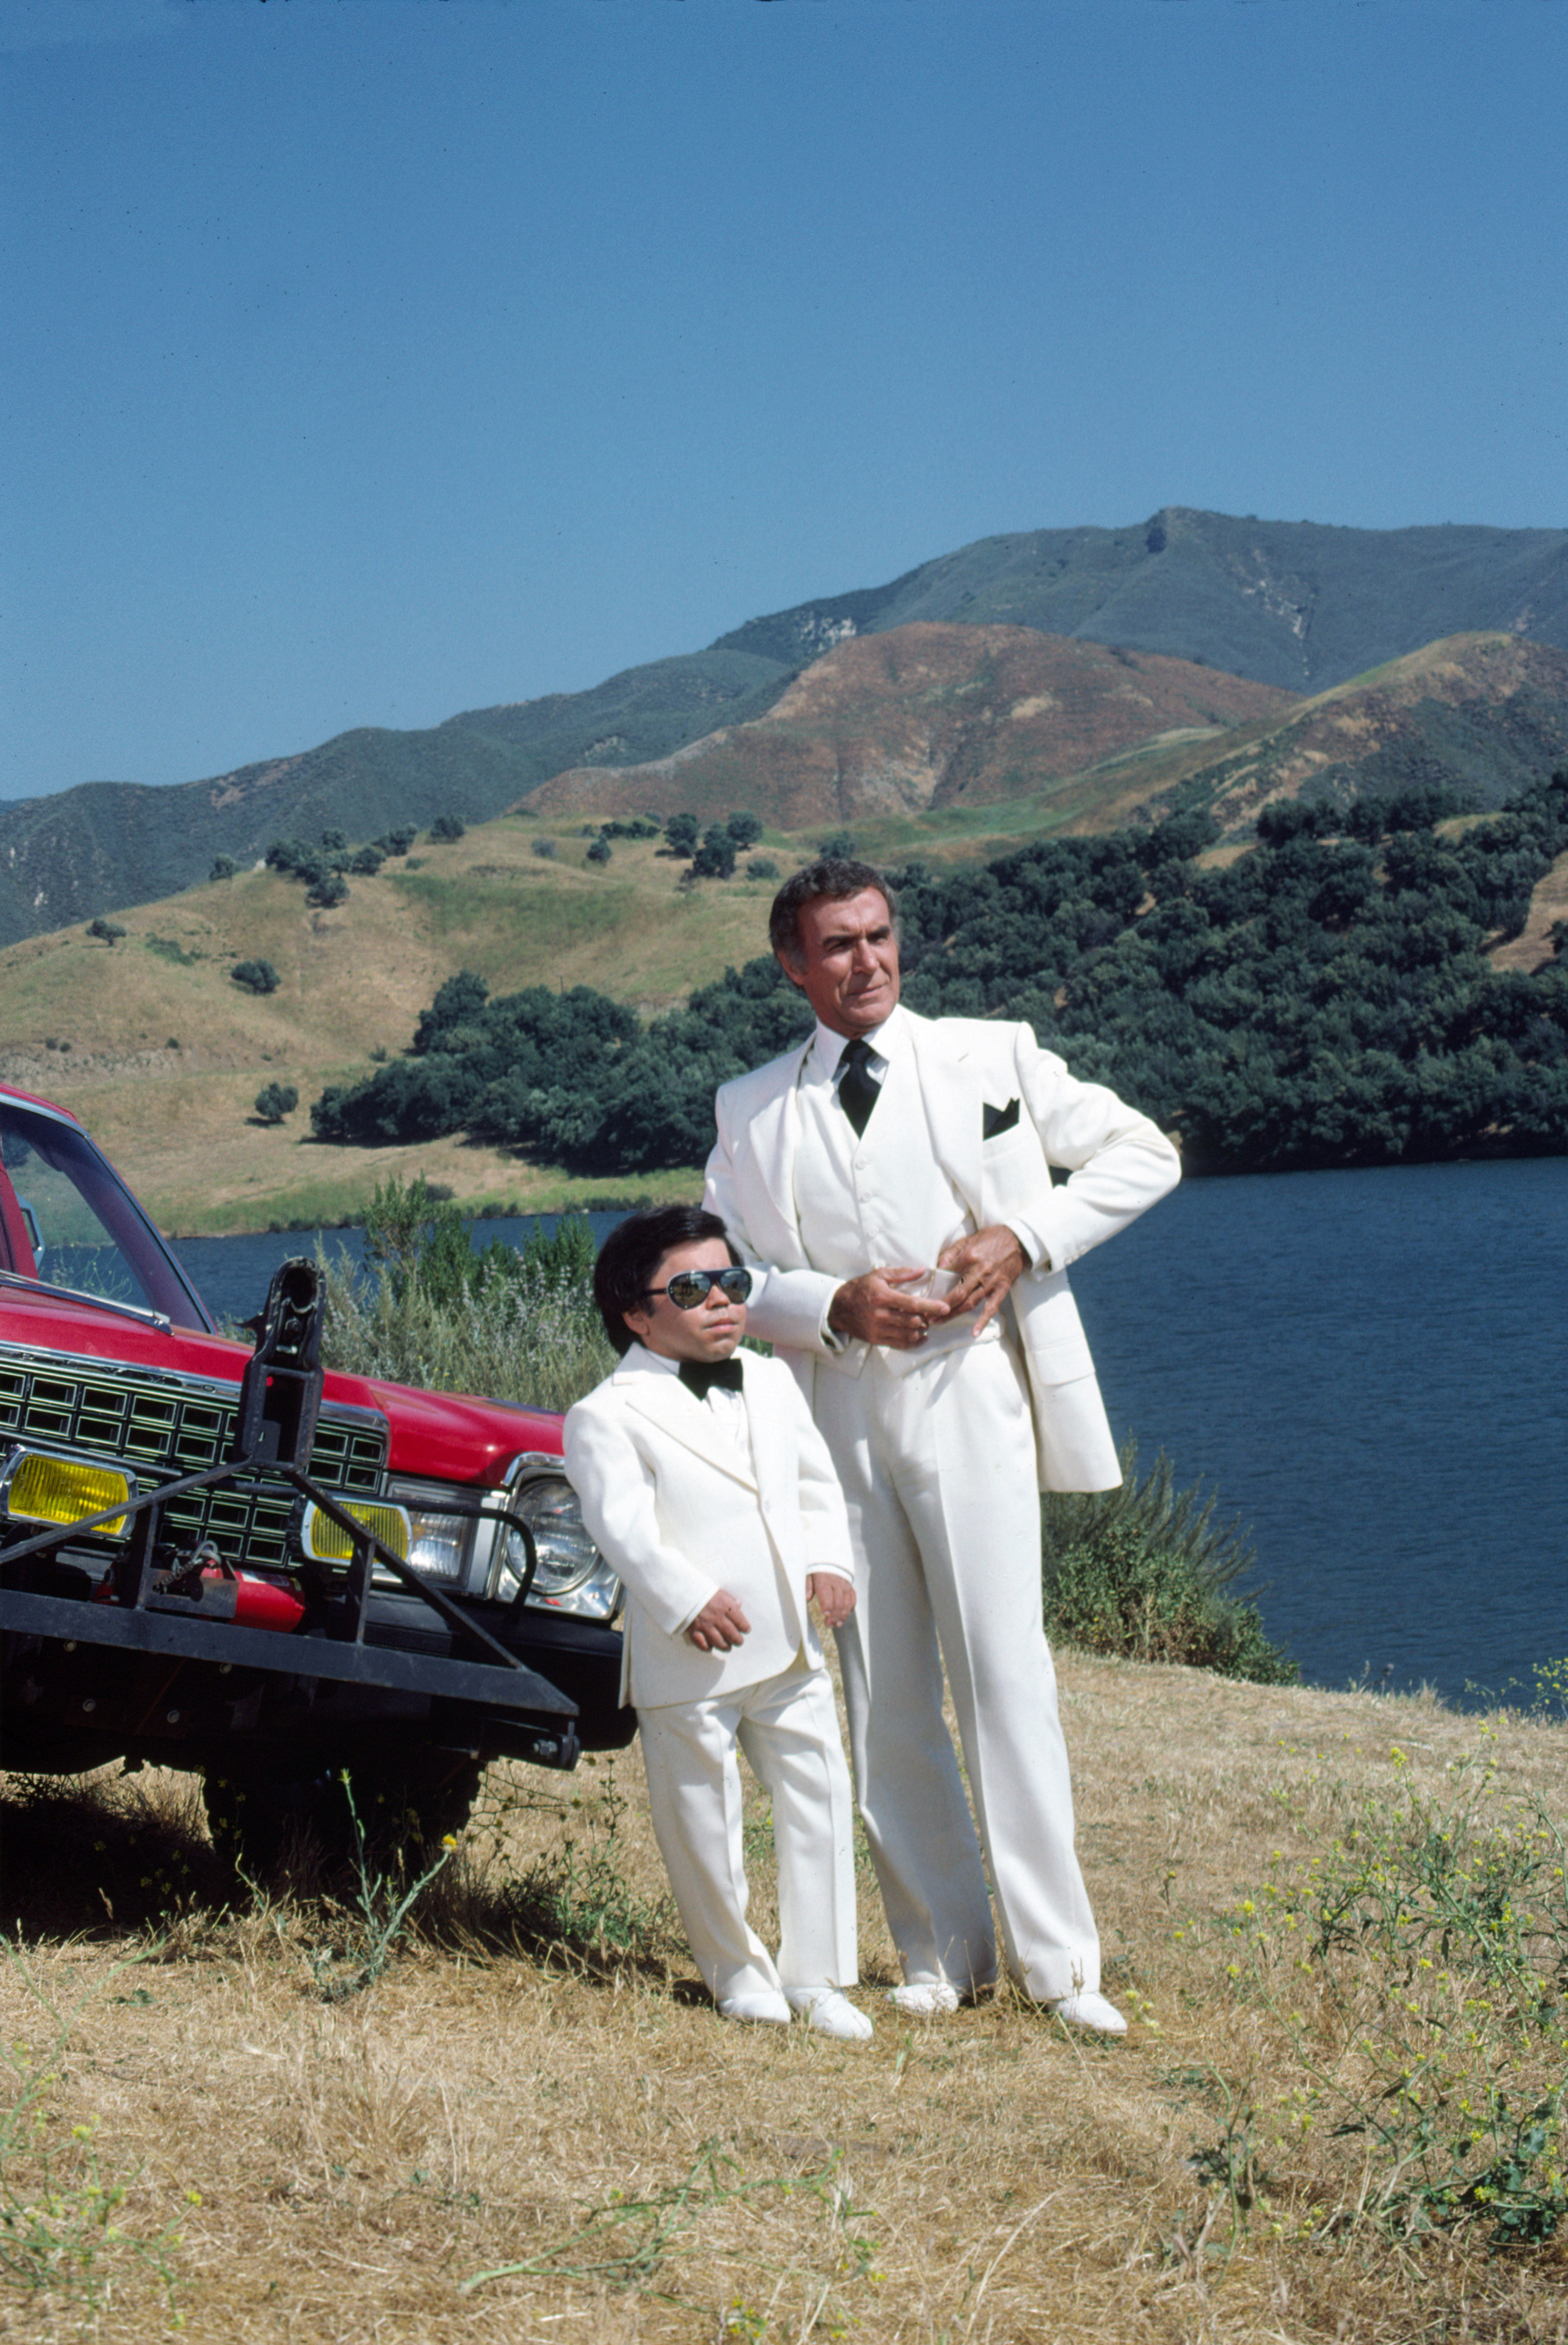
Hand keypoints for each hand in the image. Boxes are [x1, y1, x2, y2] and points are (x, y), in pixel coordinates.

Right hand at [686, 1590, 750, 1650]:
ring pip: (719, 1642)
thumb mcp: (719, 1592)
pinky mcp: (694, 1631)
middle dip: (737, 1640)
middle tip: (739, 1642)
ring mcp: (705, 1626)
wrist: (683, 1592)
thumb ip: (730, 1600)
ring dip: (725, 1647)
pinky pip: (703, 1644)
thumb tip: (739, 1605)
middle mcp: (717, 1618)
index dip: (745, 1627)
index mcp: (725, 1606)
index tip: (746, 1630)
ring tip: (728, 1647)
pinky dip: (707, 1648)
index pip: (740, 1621)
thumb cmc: (702, 1591)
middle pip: (732, 1634)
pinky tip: (710, 1647)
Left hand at [807, 1571, 855, 1628]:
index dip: (827, 1605)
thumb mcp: (808, 1574)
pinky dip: (849, 1609)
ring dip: (843, 1616)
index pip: (827, 1595)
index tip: (825, 1614)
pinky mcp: (850, 1587)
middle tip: (829, 1625)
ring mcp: (845, 1586)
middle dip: (834, 1616)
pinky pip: (852, 1599)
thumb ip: (807, 1586)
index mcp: (824, 1580)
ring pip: (847, 1603)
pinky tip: (844, 1616)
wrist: (831, 1557)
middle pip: (838, 1602)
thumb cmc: (817, 1569)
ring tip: (837, 1624)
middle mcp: (837, 1584)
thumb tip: (807, 1598)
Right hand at [828, 1267, 949, 1349]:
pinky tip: (920, 1337)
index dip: (931, 1306)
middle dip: (926, 1319)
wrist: (837, 1308)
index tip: (944, 1307)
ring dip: (921, 1330)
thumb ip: (902, 1274)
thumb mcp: (878, 1276)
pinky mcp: (875, 1339)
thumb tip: (922, 1270)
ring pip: (908, 1334)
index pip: (913, 1304)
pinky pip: (899, 1344)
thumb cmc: (859, 1289)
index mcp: (882, 1296)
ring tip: (925, 1324)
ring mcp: (877, 1329)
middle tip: (931, 1315)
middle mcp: (880, 1314)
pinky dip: (913, 1342)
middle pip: (913, 1321)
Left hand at [937, 1225, 1027, 1336]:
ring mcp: (991, 1282)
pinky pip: (991, 1308)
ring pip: (970, 1303)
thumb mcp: (968, 1240)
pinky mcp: (1002, 1289)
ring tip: (940, 1321)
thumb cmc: (991, 1239)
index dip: (934, 1286)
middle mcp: (979, 1271)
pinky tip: (974, 1332)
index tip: (925, 1294)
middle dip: (941, 1306)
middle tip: (928, 1315)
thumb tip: (937, 1267)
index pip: (946, 1275)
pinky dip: (983, 1321)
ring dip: (954, 1314)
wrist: (1018, 1241)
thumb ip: (951, 1253)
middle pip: (957, 1294)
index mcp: (969, 1257)